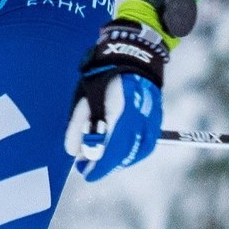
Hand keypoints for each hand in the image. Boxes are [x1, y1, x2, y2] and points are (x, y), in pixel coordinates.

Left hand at [64, 17, 167, 180]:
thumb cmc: (103, 75)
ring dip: (119, 160)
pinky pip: (147, 144)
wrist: (132, 55)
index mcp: (120, 110)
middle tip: (88, 167)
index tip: (85, 173)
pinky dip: (133, 153)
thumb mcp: (85, 97)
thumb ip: (78, 125)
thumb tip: (72, 151)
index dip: (98, 164)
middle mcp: (139, 117)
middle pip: (123, 152)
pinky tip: (121, 154)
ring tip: (102, 160)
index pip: (110, 148)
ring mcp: (151, 118)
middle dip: (105, 164)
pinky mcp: (156, 118)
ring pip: (137, 151)